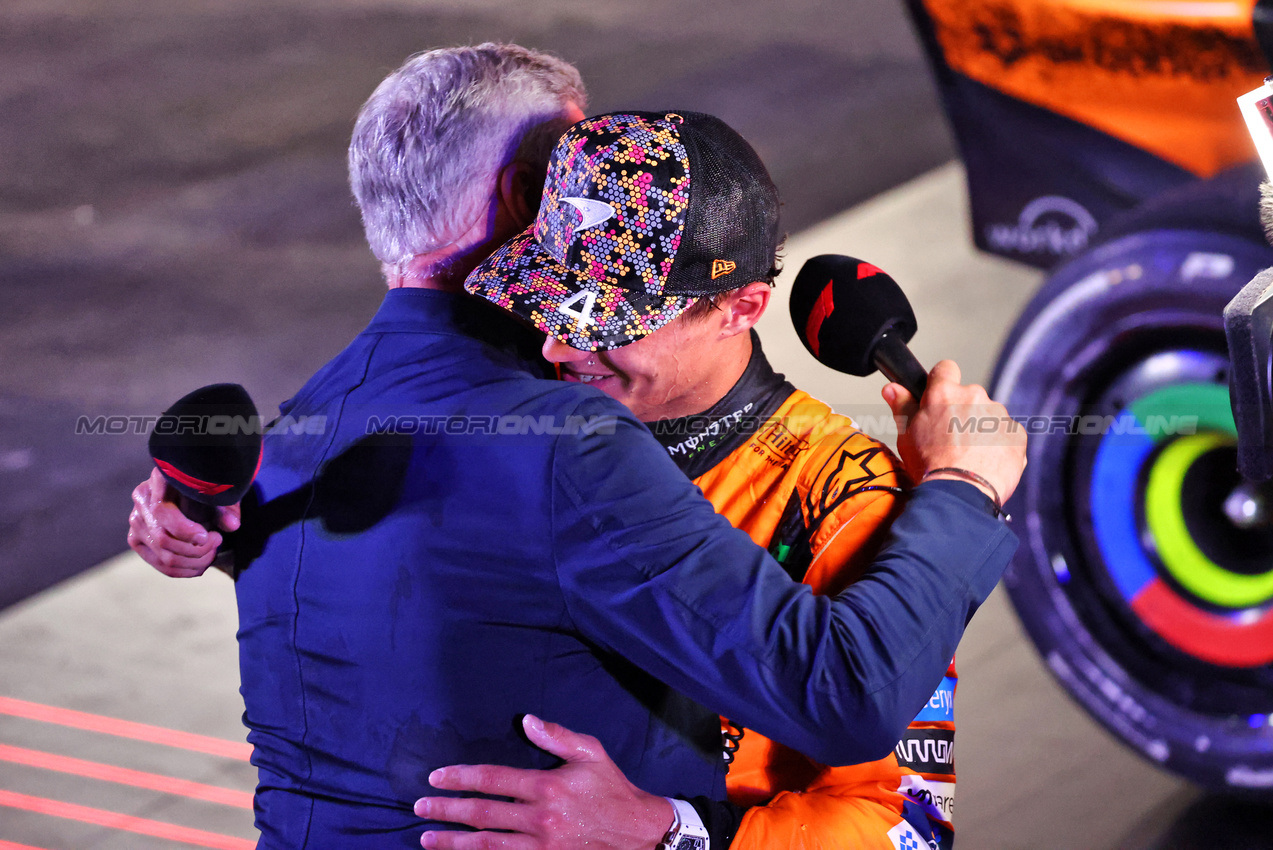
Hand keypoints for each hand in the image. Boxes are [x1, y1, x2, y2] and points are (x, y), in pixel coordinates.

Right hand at [127, 466, 240, 576]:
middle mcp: (142, 501)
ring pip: (163, 557)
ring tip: (212, 554)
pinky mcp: (138, 540)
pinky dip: (184, 570)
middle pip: (163, 539)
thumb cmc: (207, 487)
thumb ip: (225, 508)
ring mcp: (136, 522)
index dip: (184, 530)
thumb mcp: (219, 492)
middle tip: (218, 542)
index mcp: (159, 480)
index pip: (162, 512)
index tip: (207, 536)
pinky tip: (201, 565)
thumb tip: (232, 525)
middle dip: (196, 550)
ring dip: (193, 562)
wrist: (192, 489)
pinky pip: (159, 564)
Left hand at [414, 715, 673, 849]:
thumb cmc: (612, 789)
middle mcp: (539, 819)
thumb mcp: (591, 753)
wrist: (638, 834)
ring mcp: (541, 847)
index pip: (493, 779)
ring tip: (427, 839)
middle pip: (482, 815)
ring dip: (453, 843)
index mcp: (547, 788)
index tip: (436, 777)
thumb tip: (527, 720)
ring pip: (486, 845)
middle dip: (446, 811)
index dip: (460, 778)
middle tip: (419, 807)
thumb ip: (557, 736)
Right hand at [883, 360, 1026, 504]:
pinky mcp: (1016, 434)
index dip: (942, 381)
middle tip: (950, 438)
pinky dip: (998, 445)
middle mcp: (974, 396)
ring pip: (989, 416)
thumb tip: (893, 388)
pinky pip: (1006, 435)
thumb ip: (902, 406)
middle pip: (969, 396)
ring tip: (968, 455)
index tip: (940, 397)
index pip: (945, 368)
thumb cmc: (931, 466)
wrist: (960, 493)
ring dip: (981, 429)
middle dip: (962, 411)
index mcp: (944, 394)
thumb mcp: (907, 435)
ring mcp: (998, 415)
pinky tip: (984, 462)